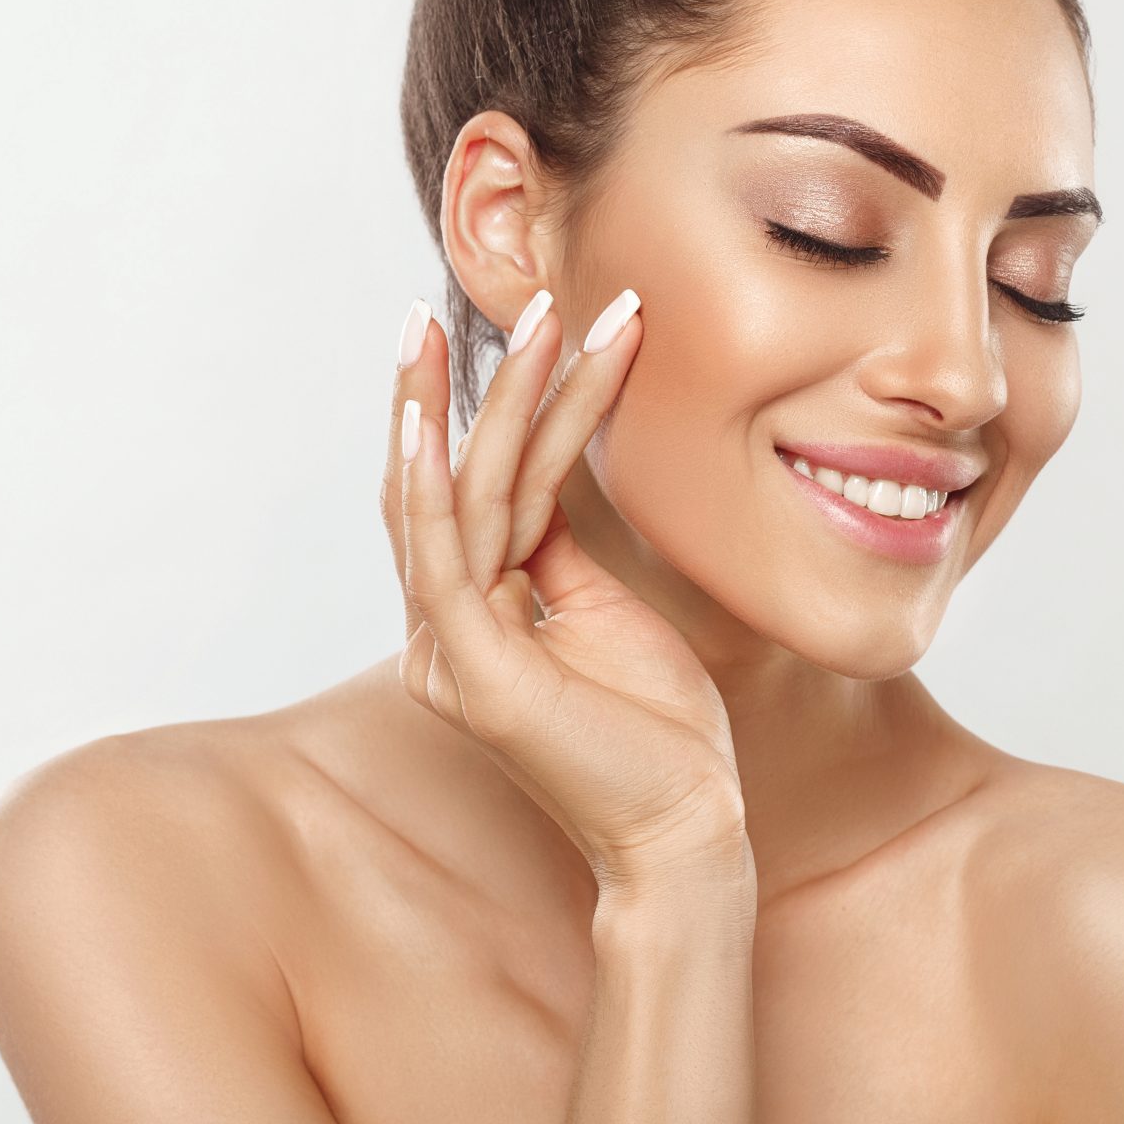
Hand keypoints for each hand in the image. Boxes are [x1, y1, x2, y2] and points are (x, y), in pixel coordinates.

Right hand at [377, 289, 746, 892]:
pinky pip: (445, 559)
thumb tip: (545, 471)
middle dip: (457, 385)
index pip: (468, 492)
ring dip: (492, 402)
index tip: (505, 326)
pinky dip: (434, 482)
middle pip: (446, 483)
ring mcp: (450, 653)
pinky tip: (434, 418)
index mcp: (468, 621)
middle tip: (466, 295)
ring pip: (461, 499)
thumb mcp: (604, 613)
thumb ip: (557, 549)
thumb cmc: (657, 730)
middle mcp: (441, 633)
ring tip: (525, 320)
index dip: (479, 409)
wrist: (689, 827)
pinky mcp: (475, 672)